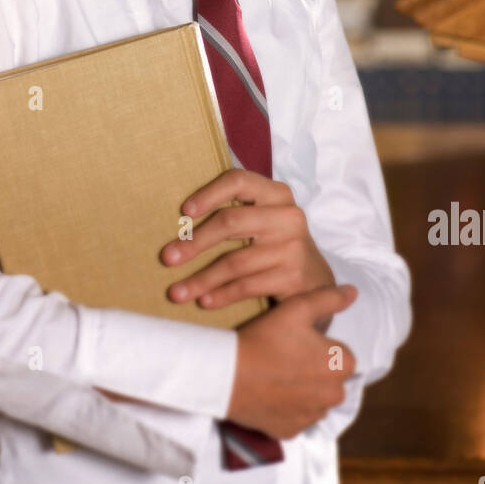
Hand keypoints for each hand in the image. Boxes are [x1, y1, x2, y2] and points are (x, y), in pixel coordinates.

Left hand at [159, 169, 335, 310]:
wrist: (317, 282)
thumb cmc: (277, 245)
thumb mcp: (265, 220)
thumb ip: (235, 212)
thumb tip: (179, 223)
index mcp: (276, 194)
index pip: (239, 181)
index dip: (209, 194)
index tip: (184, 212)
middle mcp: (288, 216)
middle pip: (230, 222)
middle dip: (194, 241)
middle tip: (167, 258)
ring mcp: (293, 247)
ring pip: (235, 261)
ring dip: (201, 279)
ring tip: (176, 292)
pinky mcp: (293, 277)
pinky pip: (247, 286)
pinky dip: (221, 295)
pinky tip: (204, 301)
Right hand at [227, 285, 358, 437]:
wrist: (227, 373)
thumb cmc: (265, 338)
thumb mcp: (297, 309)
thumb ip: (328, 299)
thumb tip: (353, 292)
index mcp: (342, 365)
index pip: (340, 354)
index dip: (318, 345)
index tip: (296, 341)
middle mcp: (335, 395)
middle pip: (329, 378)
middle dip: (314, 370)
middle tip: (284, 357)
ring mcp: (313, 416)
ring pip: (313, 399)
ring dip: (302, 390)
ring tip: (275, 374)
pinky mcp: (292, 431)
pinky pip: (295, 417)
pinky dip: (287, 408)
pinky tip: (269, 394)